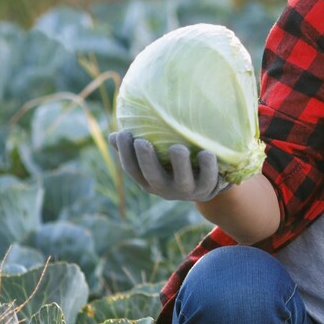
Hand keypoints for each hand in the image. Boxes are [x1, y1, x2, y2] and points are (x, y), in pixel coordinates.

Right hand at [108, 131, 229, 202]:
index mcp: (149, 180)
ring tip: (178, 148)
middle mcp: (165, 188)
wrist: (209, 182)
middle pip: (153, 177)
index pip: (132, 170)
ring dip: (180, 165)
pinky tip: (207, 152)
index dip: (125, 154)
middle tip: (142, 142)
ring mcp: (187, 190)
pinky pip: (209, 179)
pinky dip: (208, 167)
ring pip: (182, 181)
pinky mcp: (207, 189)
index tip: (123, 134)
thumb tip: (113, 135)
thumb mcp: (157, 158)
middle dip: (146, 160)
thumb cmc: (176, 163)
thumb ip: (137, 146)